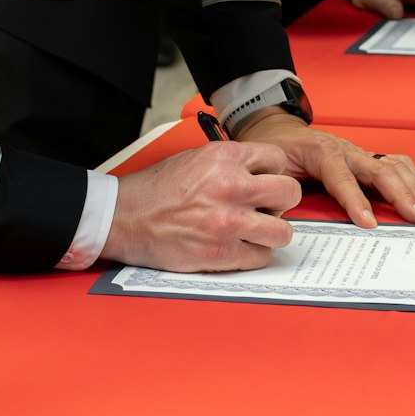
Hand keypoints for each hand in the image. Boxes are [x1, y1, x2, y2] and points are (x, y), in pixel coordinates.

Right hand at [102, 141, 301, 271]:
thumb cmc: (155, 191)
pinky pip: (261, 257)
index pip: (277, 160)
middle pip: (290, 194)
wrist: (124, 218)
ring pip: (283, 232)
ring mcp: (229, 221)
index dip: (273, 173)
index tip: (263, 183)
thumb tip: (258, 174)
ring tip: (252, 232)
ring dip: (270, 233)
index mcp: (224, 157)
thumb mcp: (195, 159)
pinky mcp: (222, 252)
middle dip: (280, 203)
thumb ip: (230, 164)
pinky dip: (252, 256)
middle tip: (264, 209)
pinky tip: (236, 248)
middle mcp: (231, 186)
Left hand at [233, 109, 414, 225]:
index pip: (342, 178)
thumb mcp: (269, 168)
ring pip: (392, 165)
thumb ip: (276, 189)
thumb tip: (278, 217)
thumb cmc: (276, 150)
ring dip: (413, 186)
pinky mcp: (365, 156)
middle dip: (400, 195)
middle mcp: (345, 150)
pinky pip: (395, 162)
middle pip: (378, 170)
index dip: (355, 201)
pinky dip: (413, 177)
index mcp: (320, 152)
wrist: (279, 129)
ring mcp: (358, 152)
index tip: (369, 223)